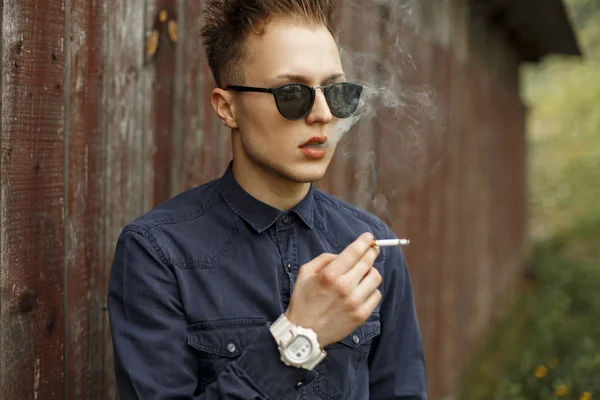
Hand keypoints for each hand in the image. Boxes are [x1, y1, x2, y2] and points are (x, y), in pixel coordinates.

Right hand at [284, 232, 381, 347]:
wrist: (304, 333)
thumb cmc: (303, 300)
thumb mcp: (305, 272)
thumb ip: (324, 258)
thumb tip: (343, 254)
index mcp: (330, 275)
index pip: (354, 252)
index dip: (364, 241)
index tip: (369, 237)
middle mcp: (345, 287)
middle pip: (368, 262)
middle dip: (371, 252)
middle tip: (372, 249)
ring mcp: (355, 302)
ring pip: (375, 277)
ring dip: (371, 272)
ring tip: (364, 273)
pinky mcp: (361, 315)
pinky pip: (376, 295)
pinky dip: (371, 289)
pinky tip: (363, 290)